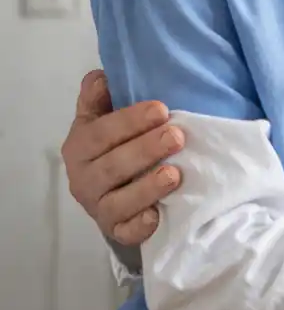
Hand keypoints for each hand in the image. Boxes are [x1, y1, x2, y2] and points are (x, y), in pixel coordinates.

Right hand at [61, 70, 184, 245]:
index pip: (101, 133)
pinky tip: (159, 215)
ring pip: (120, 201)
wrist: (112, 192)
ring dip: (148, 187)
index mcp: (80, 147)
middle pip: (113, 166)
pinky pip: (127, 231)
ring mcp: (100, 208)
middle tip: (177, 136)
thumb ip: (98, 99)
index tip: (161, 110)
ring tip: (175, 174)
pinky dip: (141, 226)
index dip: (130, 121)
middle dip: (146, 150)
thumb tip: (99, 77)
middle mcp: (84, 179)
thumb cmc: (115, 146)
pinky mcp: (116, 230)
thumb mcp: (102, 120)